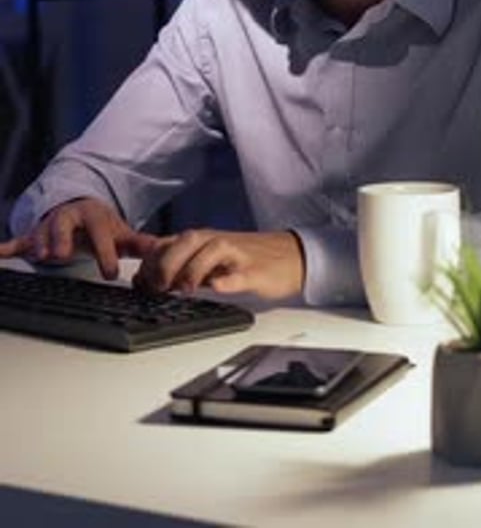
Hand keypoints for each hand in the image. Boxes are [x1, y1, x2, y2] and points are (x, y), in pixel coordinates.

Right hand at [0, 198, 158, 280]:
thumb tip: (166, 250)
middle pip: (63, 224)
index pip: (100, 233)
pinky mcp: (33, 236)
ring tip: (38, 256)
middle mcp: (68, 217)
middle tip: (61, 256)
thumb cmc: (100, 227)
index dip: (106, 252)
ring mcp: (49, 226)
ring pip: (41, 232)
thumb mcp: (121, 233)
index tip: (111, 273)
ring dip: (38, 243)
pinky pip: (18, 241)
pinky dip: (7, 248)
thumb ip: (141, 243)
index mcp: (93, 216)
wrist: (80, 210)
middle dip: (62, 239)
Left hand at [133, 228, 304, 299]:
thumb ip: (184, 266)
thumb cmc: (248, 259)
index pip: (170, 242)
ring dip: (194, 269)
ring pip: (212, 250)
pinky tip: (219, 287)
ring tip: (185, 290)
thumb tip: (150, 279)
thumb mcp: (210, 261)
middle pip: (186, 241)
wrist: (292, 256)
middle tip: (157, 288)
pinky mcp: (257, 270)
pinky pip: (241, 273)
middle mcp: (217, 241)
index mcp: (203, 240)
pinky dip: (228, 280)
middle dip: (166, 262)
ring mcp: (238, 254)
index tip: (138, 283)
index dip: (150, 261)